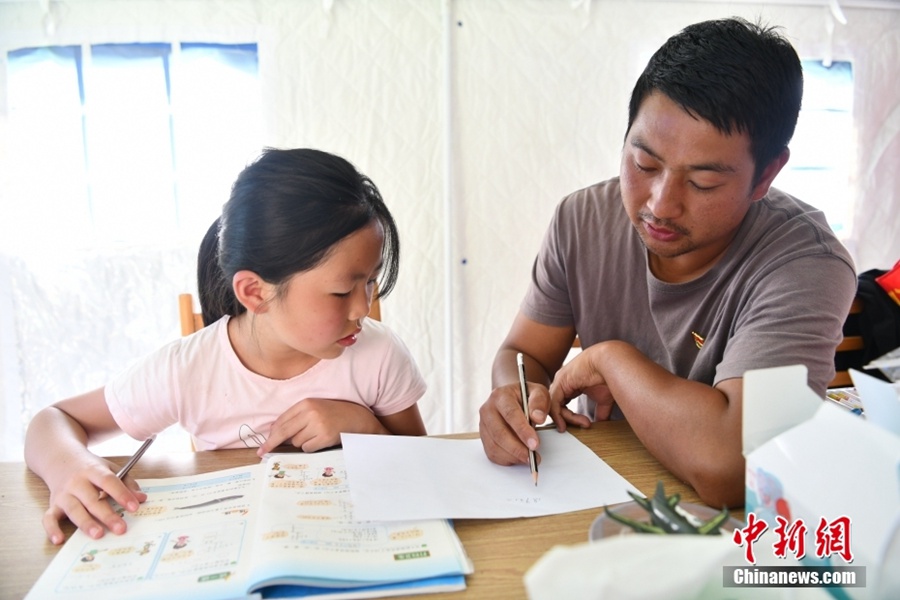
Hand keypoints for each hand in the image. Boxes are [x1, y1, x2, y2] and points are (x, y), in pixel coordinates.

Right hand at [43, 455, 146, 544]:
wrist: (60, 459)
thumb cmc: (90, 468)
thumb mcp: (110, 468)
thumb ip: (127, 483)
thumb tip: (141, 499)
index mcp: (93, 470)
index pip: (109, 482)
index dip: (122, 494)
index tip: (135, 507)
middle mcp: (77, 482)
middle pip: (92, 499)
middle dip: (107, 515)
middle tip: (120, 528)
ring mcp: (63, 493)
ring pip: (73, 509)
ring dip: (85, 523)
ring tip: (98, 535)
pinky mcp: (52, 504)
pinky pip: (49, 518)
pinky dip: (52, 530)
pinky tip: (60, 540)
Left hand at [257, 398, 383, 455]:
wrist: (358, 419)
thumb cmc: (335, 414)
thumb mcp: (316, 409)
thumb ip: (297, 417)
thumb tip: (274, 431)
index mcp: (306, 403)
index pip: (282, 420)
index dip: (271, 434)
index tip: (263, 444)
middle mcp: (310, 413)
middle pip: (283, 432)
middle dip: (272, 443)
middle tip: (262, 453)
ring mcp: (318, 425)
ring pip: (296, 442)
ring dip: (302, 443)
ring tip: (315, 436)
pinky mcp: (324, 436)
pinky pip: (307, 448)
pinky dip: (311, 447)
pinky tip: (321, 441)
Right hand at [478, 381, 552, 466]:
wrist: (514, 398)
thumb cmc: (526, 396)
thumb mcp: (538, 392)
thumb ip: (540, 402)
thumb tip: (538, 418)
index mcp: (501, 395)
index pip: (510, 414)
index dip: (523, 431)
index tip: (535, 444)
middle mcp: (488, 409)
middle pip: (499, 433)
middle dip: (517, 448)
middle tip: (532, 456)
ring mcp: (484, 424)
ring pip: (494, 445)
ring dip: (513, 456)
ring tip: (529, 458)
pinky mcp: (484, 436)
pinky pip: (492, 452)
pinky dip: (506, 459)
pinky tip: (518, 457)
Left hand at [549, 346, 615, 420]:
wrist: (611, 362)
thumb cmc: (609, 375)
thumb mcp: (603, 398)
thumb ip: (600, 412)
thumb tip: (601, 424)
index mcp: (571, 383)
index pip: (563, 405)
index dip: (571, 417)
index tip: (584, 425)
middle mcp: (563, 382)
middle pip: (557, 406)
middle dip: (568, 420)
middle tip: (583, 427)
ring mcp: (560, 381)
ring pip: (555, 406)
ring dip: (567, 419)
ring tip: (584, 424)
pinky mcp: (560, 382)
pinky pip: (554, 404)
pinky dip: (558, 416)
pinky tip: (566, 425)